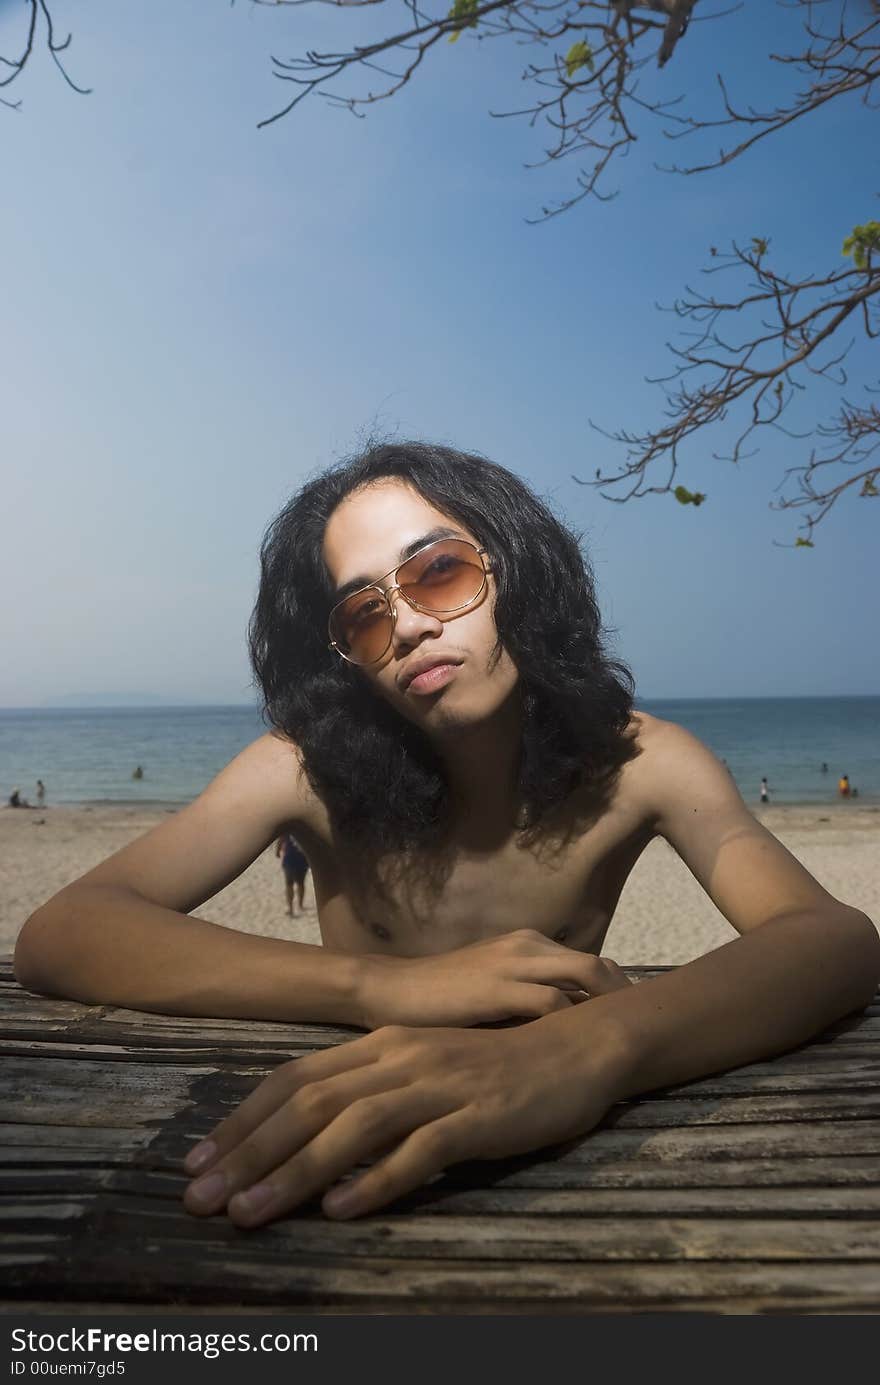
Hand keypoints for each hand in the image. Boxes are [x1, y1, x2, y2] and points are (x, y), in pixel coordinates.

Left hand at [182, 1004, 631, 1227]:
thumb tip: (306, 1143)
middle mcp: (400, 1058)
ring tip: (252, 1212)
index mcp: (380, 1046)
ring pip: (352, 1127)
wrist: (576, 1050)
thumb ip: (369, 1095)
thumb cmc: (493, 1066)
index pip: (294, 1080)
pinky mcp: (476, 1116)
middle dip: (249, 1153)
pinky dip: (375, 1180)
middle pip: (310, 1104)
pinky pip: (418, 1150)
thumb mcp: (421, 1068)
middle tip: (201, 1198)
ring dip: (295, 1172)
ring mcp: (438, 1085)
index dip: (242, 1120)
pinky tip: (340, 1209)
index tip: (198, 1161)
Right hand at [356, 929, 632, 1028]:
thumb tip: (566, 1033)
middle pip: (599, 966)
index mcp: (528, 944)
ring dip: (608, 1009)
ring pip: (585, 976)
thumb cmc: (437, 1000)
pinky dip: (574, 1024)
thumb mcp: (491, 992)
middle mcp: (528, 945)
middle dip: (624, 1000)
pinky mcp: (498, 988)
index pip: (590, 963)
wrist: (387, 991)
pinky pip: (553, 1003)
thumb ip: (526, 1003)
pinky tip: (582, 1052)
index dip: (616, 993)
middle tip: (641, 1037)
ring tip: (623, 1045)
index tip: (633, 1025)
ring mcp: (513, 963)